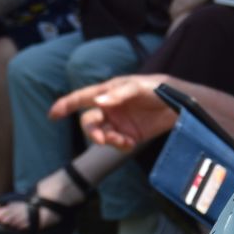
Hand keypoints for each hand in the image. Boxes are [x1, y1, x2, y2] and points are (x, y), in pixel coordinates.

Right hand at [50, 73, 175, 149]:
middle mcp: (109, 108)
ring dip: (107, 140)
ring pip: (102, 135)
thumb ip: (119, 94)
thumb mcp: (139, 87)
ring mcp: (119, 123)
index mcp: (107, 93)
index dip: (65, 105)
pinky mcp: (130, 135)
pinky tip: (130, 144)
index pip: (81, 98)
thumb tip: (99, 103)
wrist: (182, 105)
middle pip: (89, 122)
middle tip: (101, 139)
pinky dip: (119, 146)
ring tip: (123, 141)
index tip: (52, 115)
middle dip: (92, 132)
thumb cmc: (158, 89)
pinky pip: (117, 144)